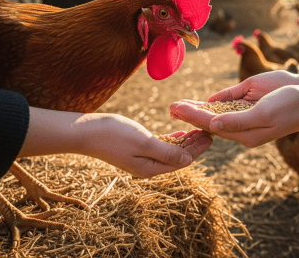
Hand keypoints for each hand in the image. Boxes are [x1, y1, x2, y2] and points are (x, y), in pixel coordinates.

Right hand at [81, 115, 213, 177]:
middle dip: (194, 145)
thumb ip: (166, 152)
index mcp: (150, 168)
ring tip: (199, 130)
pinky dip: (172, 139)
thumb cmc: (113, 135)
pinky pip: (161, 145)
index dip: (197, 149)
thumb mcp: (143, 143)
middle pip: (178, 156)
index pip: (181, 161)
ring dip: (185, 141)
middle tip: (209, 131)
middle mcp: (148, 166)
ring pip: (171, 150)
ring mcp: (142, 157)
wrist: (87, 131)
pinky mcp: (137, 148)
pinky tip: (180, 132)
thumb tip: (188, 160)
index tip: (211, 136)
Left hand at [170, 73, 298, 147]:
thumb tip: (212, 125)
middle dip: (189, 114)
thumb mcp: (264, 114)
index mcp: (244, 133)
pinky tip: (198, 103)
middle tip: (171, 107)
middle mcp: (241, 126)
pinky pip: (225, 105)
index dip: (192, 116)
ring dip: (196, 109)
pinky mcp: (248, 105)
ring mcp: (244, 115)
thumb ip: (238, 121)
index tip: (176, 109)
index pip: (211, 125)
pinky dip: (210, 104)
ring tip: (178, 105)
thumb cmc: (289, 105)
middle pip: (209, 121)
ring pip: (215, 114)